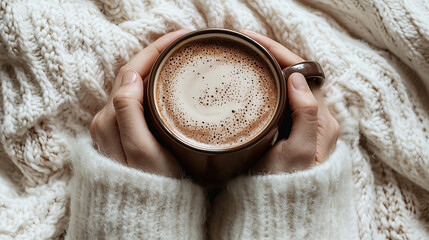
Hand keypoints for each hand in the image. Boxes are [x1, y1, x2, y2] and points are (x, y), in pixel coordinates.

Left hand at [89, 30, 189, 177]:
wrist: (146, 215)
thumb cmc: (150, 186)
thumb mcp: (141, 151)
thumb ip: (130, 114)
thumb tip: (130, 76)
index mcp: (110, 120)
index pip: (131, 72)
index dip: (154, 51)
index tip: (179, 38)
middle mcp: (109, 119)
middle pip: (132, 75)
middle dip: (156, 54)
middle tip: (184, 44)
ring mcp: (117, 126)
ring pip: (135, 85)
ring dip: (154, 67)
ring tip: (178, 57)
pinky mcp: (127, 132)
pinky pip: (138, 99)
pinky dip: (153, 84)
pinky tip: (167, 82)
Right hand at [241, 30, 339, 173]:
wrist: (283, 210)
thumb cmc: (290, 185)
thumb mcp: (299, 151)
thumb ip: (306, 114)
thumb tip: (296, 78)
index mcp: (322, 120)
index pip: (302, 74)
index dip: (279, 54)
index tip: (254, 42)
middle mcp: (315, 119)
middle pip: (294, 76)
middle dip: (272, 57)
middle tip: (246, 47)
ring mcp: (301, 125)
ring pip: (286, 87)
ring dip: (268, 70)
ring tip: (247, 59)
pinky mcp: (288, 132)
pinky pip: (279, 100)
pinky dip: (265, 87)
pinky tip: (251, 84)